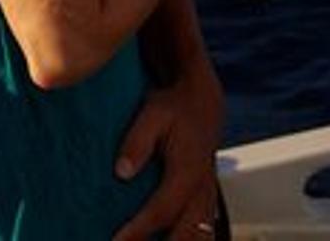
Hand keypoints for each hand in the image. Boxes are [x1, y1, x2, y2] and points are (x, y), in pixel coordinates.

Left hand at [109, 67, 226, 240]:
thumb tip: (121, 171)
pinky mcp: (207, 198)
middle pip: (186, 235)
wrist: (202, 102)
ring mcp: (208, 196)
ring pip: (200, 237)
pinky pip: (204, 231)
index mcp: (188, 172)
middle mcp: (202, 189)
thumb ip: (136, 143)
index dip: (139, 230)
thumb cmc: (174, 107)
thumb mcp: (152, 115)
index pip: (162, 211)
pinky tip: (165, 240)